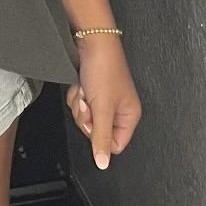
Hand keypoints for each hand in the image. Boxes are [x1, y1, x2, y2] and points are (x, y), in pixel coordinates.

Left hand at [66, 39, 141, 170]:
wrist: (92, 42)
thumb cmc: (104, 68)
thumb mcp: (102, 108)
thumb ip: (101, 137)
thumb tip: (104, 163)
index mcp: (129, 116)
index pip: (115, 145)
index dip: (99, 137)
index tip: (95, 122)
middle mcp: (119, 110)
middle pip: (96, 132)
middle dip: (86, 117)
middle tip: (89, 102)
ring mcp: (105, 101)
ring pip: (86, 118)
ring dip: (80, 105)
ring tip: (86, 90)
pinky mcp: (93, 92)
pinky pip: (79, 105)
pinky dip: (77, 95)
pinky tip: (81, 85)